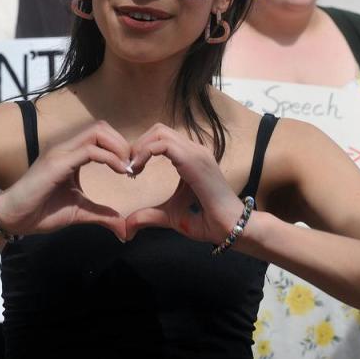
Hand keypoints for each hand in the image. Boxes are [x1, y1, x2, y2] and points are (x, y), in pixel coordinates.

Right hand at [0, 121, 130, 240]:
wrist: (12, 218)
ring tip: (126, 168)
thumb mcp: (79, 212)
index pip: (100, 135)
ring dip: (118, 147)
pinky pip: (89, 150)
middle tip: (132, 166)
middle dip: (122, 143)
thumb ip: (101, 214)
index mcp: (70, 154)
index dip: (120, 147)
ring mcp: (60, 152)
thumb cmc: (40, 212)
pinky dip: (109, 158)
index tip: (131, 169)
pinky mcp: (57, 162)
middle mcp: (65, 147)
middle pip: (101, 127)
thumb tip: (124, 229)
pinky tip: (118, 171)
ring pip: (97, 132)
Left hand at [124, 123, 244, 243]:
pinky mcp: (193, 160)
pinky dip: (145, 153)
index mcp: (191, 158)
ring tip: (133, 169)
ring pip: (160, 133)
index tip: (132, 171)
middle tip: (130, 167)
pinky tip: (137, 169)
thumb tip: (128, 227)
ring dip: (141, 147)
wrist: (231, 228)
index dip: (143, 149)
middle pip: (159, 130)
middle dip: (139, 144)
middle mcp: (195, 150)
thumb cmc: (208, 221)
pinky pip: (163, 145)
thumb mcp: (170, 216)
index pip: (163, 138)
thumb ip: (149, 217)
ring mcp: (196, 153)